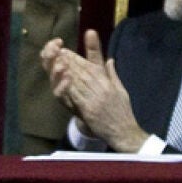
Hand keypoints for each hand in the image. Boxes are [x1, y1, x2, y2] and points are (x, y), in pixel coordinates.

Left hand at [47, 29, 147, 152]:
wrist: (124, 132)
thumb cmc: (123, 112)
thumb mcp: (121, 90)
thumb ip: (113, 75)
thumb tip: (110, 59)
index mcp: (108, 84)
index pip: (91, 67)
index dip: (78, 58)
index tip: (66, 51)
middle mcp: (102, 89)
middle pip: (83, 72)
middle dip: (70, 61)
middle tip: (58, 52)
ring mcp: (95, 99)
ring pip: (78, 81)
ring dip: (66, 71)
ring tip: (57, 63)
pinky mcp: (89, 110)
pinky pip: (76, 97)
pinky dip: (68, 88)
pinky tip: (60, 81)